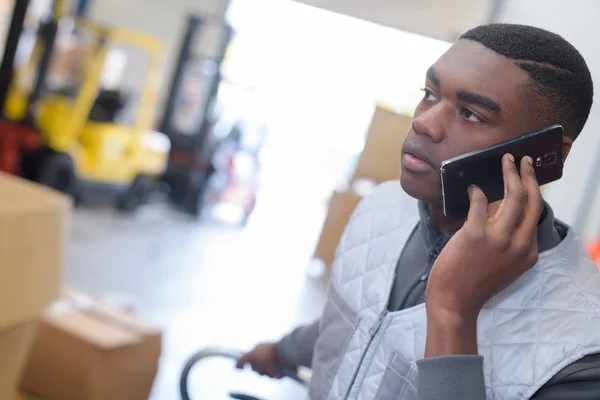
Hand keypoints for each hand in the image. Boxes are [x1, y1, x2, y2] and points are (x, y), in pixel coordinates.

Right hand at [236, 342, 294, 378]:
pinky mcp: (281, 368)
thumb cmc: (270, 353)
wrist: (287, 354)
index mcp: (259, 350)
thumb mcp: (252, 355)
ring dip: (269, 373)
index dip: (251, 364)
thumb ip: (242, 360)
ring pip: (267, 374)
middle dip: (261, 370)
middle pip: (258, 369)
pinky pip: (275, 376)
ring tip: (274, 368)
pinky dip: (276, 375)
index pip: (251, 361)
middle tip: (264, 366)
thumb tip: (235, 365)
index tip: (252, 366)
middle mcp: (266, 356)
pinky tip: (279, 371)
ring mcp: (274, 362)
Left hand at [425, 154, 542, 355]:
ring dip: (509, 173)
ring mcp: (498, 239)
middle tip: (523, 159)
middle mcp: (518, 244)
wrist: (454, 303)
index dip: (533, 190)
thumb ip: (504, 238)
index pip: (536, 214)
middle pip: (531, 200)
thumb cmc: (472, 283)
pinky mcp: (475, 234)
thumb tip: (496, 206)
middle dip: (528, 175)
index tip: (528, 177)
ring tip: (505, 161)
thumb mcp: (501, 264)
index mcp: (527, 252)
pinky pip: (480, 203)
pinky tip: (472, 189)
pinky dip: (477, 192)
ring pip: (513, 196)